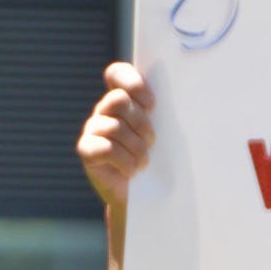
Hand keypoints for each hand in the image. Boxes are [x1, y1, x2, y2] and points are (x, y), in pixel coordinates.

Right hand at [77, 62, 154, 212]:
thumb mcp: (162, 135)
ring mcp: (93, 128)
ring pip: (115, 127)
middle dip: (141, 122)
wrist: (141, 196)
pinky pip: (106, 148)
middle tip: (151, 142)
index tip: (152, 105)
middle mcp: (104, 110)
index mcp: (122, 100)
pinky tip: (131, 170)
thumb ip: (162, 116)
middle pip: (118, 100)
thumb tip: (184, 99)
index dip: (133, 84)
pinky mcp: (86, 149)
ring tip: (144, 162)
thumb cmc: (155, 161)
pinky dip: (124, 161)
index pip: (117, 74)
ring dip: (136, 148)